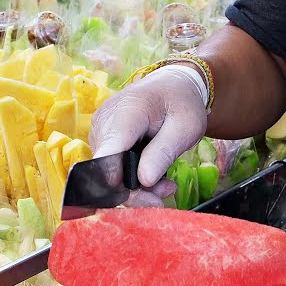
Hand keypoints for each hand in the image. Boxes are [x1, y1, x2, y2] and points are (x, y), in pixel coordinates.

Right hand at [90, 64, 207, 188]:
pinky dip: (133, 179)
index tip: (146, 198)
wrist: (171, 87)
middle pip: (108, 171)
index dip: (119, 183)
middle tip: (168, 192)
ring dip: (138, 187)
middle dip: (137, 190)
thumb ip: (164, 151)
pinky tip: (154, 175)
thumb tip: (143, 180)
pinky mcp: (102, 141)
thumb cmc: (181, 104)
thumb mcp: (186, 127)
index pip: (109, 154)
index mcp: (126, 113)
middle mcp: (104, 123)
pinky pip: (112, 169)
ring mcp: (100, 132)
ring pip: (110, 175)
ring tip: (166, 184)